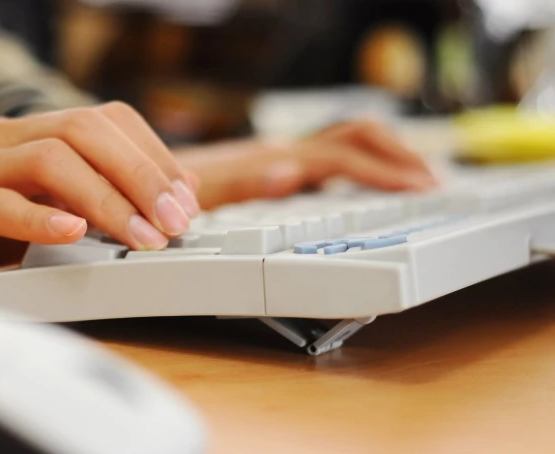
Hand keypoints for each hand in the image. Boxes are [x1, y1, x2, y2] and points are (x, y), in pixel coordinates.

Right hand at [0, 103, 200, 287]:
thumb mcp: (39, 198)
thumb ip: (92, 194)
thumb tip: (166, 199)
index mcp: (36, 133)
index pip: (108, 120)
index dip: (155, 156)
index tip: (187, 200)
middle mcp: (10, 139)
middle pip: (86, 131)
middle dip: (142, 175)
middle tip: (176, 221)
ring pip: (49, 161)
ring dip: (105, 199)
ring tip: (140, 237)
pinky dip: (40, 217)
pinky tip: (72, 232)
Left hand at [174, 120, 437, 209]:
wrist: (142, 183)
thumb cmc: (168, 193)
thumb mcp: (203, 195)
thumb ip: (245, 183)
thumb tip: (291, 172)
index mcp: (273, 161)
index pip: (344, 155)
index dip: (386, 171)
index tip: (422, 188)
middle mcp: (281, 154)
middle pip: (354, 137)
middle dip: (397, 155)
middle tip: (431, 181)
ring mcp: (278, 160)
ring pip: (344, 143)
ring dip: (383, 157)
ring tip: (412, 181)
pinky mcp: (271, 169)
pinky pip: (326, 161)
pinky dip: (357, 167)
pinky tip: (363, 187)